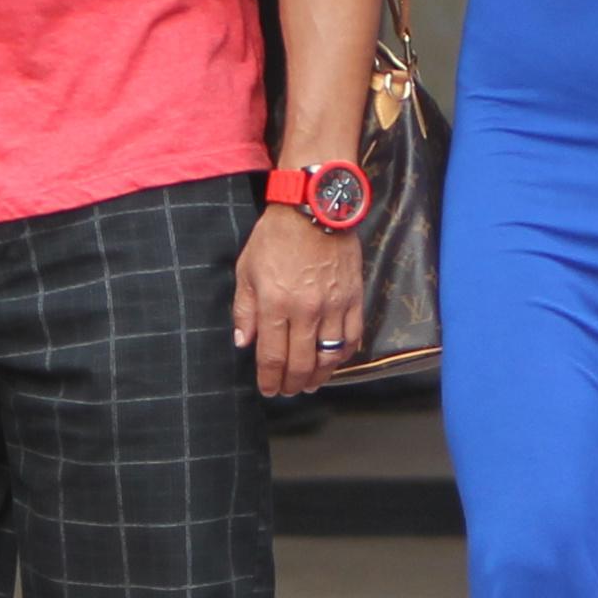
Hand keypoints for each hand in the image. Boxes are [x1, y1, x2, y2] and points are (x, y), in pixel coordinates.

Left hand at [233, 205, 362, 397]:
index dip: (269, 379)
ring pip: (329, 357)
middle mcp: (306, 311)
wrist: (314, 207)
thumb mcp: (247, 269)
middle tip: (287, 391)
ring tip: (311, 383)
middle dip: (293, 384)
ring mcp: (334, 306)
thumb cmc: (276, 236)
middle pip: (302, 363)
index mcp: (275, 304)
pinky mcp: (354, 298)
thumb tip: (243, 341)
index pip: (272, 356)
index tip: (267, 390)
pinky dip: (343, 355)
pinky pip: (353, 337)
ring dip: (319, 376)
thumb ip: (244, 308)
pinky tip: (334, 360)